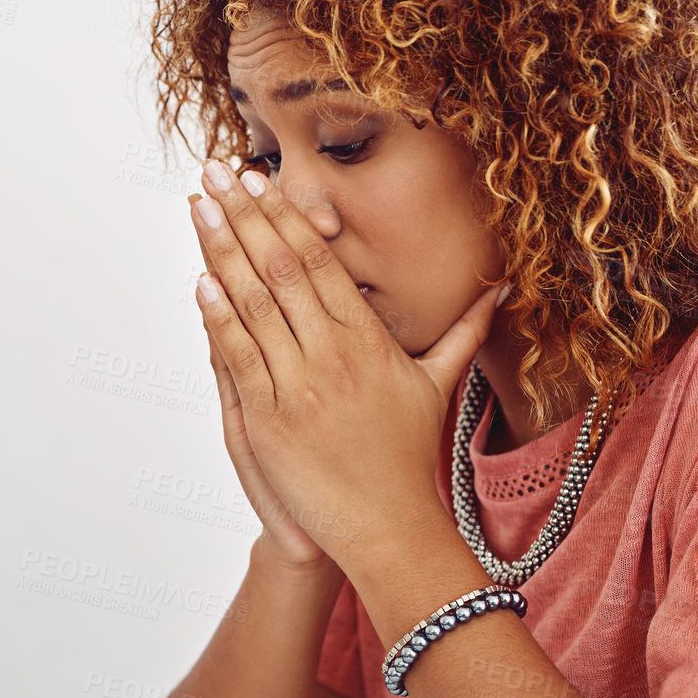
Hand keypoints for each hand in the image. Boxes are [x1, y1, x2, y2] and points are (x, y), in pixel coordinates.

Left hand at [188, 159, 505, 575]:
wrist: (385, 527)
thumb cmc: (408, 458)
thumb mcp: (438, 387)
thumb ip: (464, 332)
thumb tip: (500, 290)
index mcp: (370, 340)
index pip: (321, 260)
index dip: (287, 216)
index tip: (260, 181)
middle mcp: (334, 355)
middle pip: (282, 268)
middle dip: (244, 214)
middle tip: (214, 170)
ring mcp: (298, 386)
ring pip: (253, 303)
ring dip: (221, 250)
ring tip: (197, 208)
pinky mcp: (269, 420)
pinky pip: (238, 356)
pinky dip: (217, 316)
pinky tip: (200, 279)